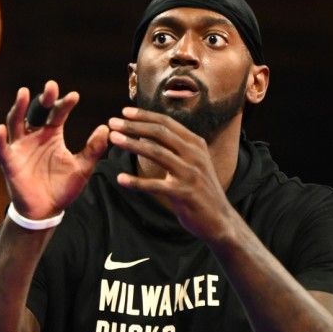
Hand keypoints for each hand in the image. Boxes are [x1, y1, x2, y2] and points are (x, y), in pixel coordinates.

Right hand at [0, 80, 110, 221]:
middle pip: (35, 111)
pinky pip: (1, 148)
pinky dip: (0, 139)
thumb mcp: (82, 168)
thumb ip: (93, 150)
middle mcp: (34, 136)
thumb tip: (106, 128)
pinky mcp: (9, 162)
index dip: (65, 104)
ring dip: (19, 108)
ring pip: (15, 122)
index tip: (75, 96)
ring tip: (24, 93)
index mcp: (51, 134)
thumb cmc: (62, 188)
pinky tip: (1, 130)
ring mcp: (20, 147)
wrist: (46, 211)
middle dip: (43, 98)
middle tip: (51, 87)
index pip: (57, 113)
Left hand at [107, 107, 231, 240]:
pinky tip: (120, 179)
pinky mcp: (184, 194)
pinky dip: (136, 182)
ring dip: (132, 144)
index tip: (124, 112)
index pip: (167, 123)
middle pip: (160, 133)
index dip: (145, 115)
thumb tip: (154, 131)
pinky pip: (155, 186)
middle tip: (112, 122)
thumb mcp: (195, 162)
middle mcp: (195, 155)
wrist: (219, 219)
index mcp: (196, 144)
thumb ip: (179, 147)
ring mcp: (190, 174)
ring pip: (157, 153)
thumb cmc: (201, 190)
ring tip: (113, 139)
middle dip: (134, 126)